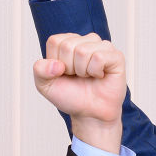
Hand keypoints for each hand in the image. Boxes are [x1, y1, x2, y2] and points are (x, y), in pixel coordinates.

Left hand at [35, 32, 125, 152]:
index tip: (64, 73)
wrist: (89, 114)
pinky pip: (99, 57)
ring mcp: (102, 47)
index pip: (55, 42)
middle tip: (78, 77)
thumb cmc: (70, 96)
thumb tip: (56, 64)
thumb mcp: (45, 85)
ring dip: (83, 71)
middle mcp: (86, 41)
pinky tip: (99, 76)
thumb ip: (40, 70)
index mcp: (68, 42)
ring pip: (83, 51)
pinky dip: (95, 71)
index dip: (56, 62)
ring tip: (88, 76)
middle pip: (68, 46)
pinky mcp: (116, 56)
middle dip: (70, 68)